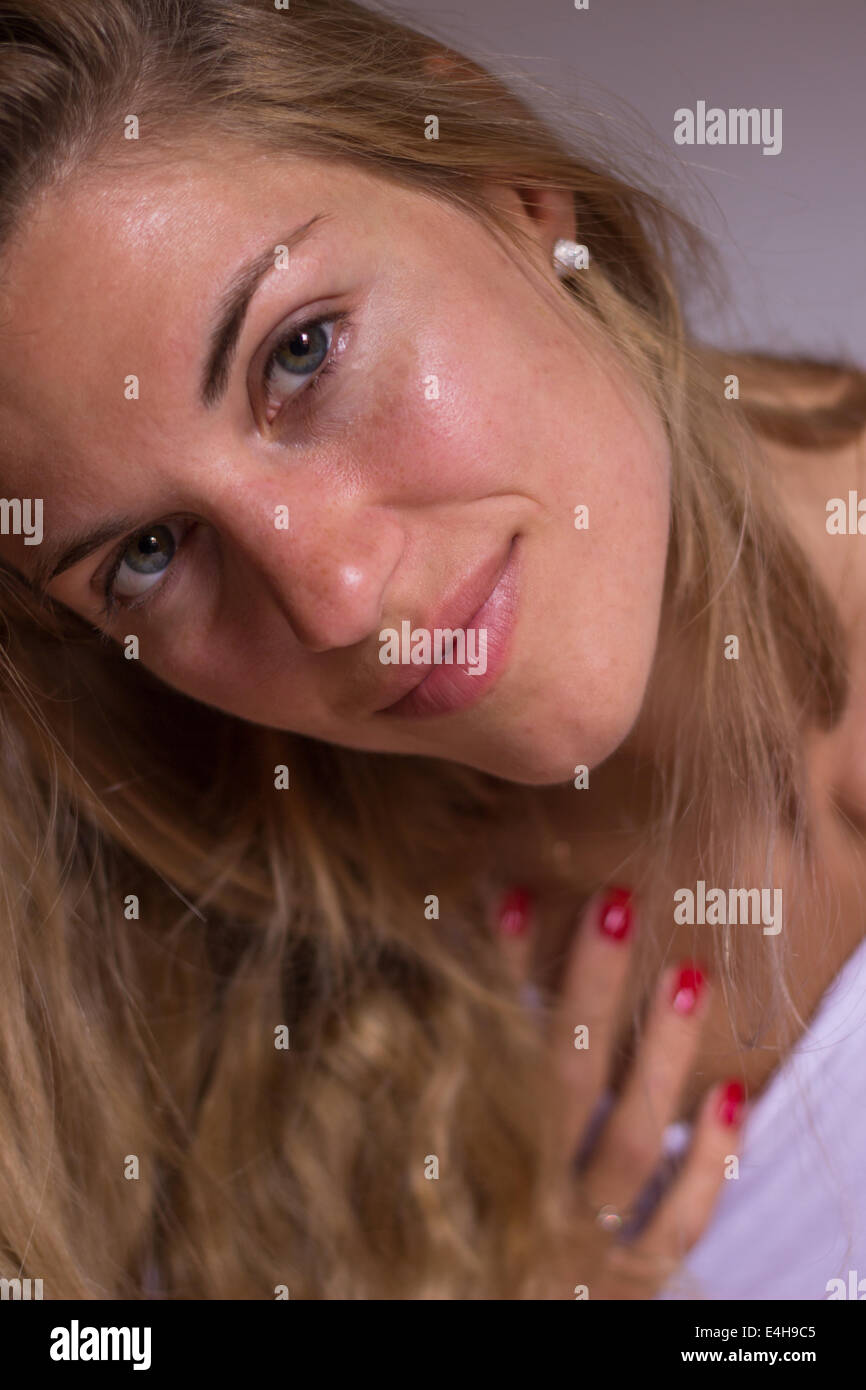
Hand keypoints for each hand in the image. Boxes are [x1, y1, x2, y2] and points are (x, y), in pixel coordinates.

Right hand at [497, 885, 744, 1298]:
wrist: (482, 1326)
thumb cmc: (458, 1221)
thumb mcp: (442, 1154)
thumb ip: (457, 1075)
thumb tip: (461, 945)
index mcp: (469, 1157)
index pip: (486, 1049)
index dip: (502, 971)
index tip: (519, 898)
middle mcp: (523, 1200)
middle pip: (561, 1084)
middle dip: (590, 992)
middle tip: (617, 909)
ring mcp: (577, 1246)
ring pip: (629, 1147)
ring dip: (659, 1057)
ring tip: (687, 978)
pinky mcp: (625, 1286)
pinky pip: (676, 1226)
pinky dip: (710, 1163)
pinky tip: (734, 1095)